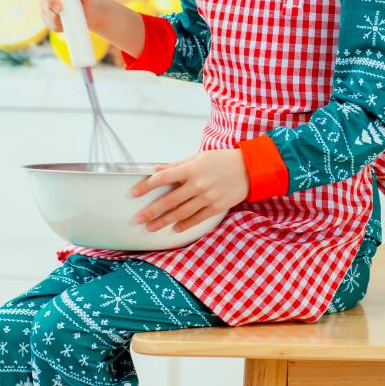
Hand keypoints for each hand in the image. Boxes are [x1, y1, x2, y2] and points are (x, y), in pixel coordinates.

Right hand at [39, 0, 102, 33]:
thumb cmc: (91, 0)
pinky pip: (49, 24)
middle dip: (53, 11)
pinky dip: (58, 27)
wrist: (93, 14)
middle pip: (44, 1)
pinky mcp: (48, 17)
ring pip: (46, 15)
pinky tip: (66, 26)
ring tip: (71, 20)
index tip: (61, 7)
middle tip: (65, 16)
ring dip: (58, 20)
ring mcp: (47, 5)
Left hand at [131, 150, 248, 233]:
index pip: (163, 178)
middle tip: (138, 218)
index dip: (146, 186)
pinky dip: (184, 224)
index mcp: (191, 169)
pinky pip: (197, 218)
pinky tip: (174, 229)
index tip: (134, 193)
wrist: (250, 169)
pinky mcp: (216, 207)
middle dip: (151, 210)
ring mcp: (208, 197)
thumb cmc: (223, 160)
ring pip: (181, 212)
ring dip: (164, 221)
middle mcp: (198, 184)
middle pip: (169, 200)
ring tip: (151, 227)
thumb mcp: (199, 157)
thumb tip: (157, 169)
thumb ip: (177, 164)